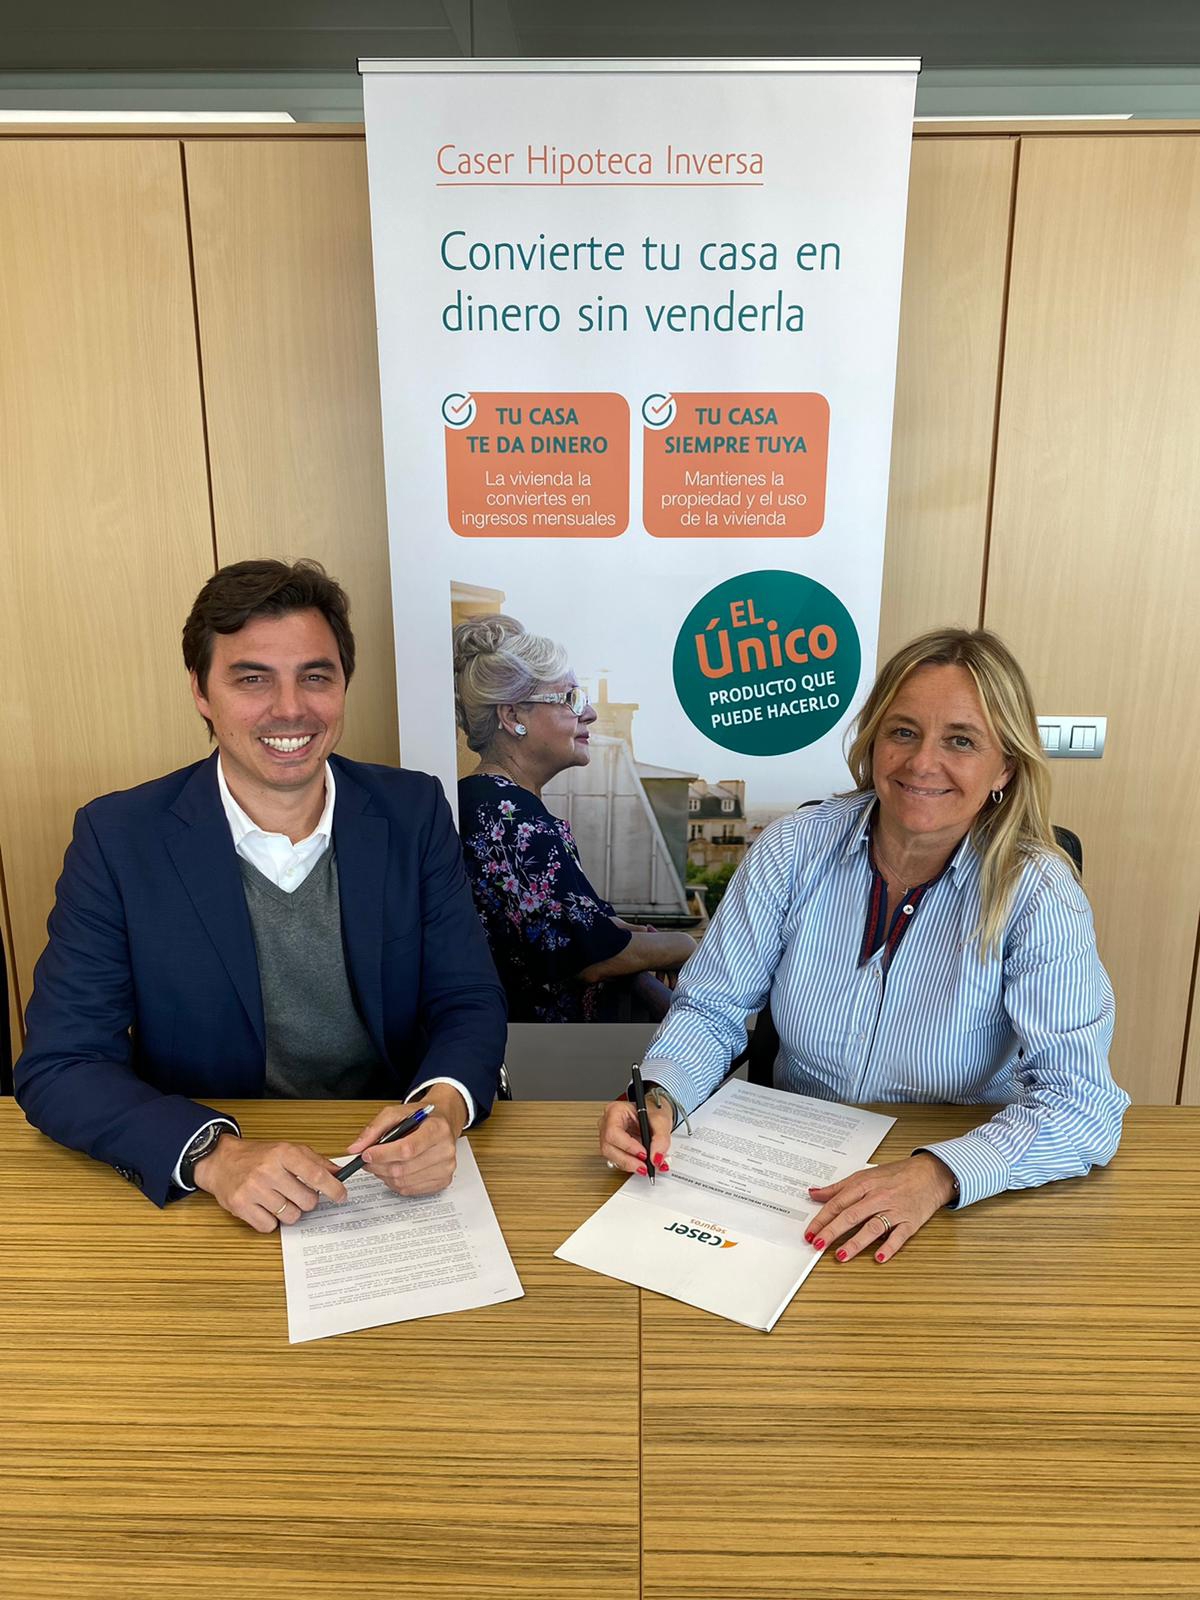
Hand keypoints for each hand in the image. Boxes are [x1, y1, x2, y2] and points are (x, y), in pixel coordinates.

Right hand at [193, 1134, 346, 1233]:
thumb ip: (315, 1161)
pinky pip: (270, 1226)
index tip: (341, 1196)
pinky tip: (265, 1207)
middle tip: (297, 1194)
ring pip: (290, 1216)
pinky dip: (271, 1221)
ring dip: (289, 1212)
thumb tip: (338, 1174)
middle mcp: (268, 1171)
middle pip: (307, 1201)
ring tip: (279, 1199)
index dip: (333, 1189)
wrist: (221, 1161)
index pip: (316, 1175)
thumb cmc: (257, 1156)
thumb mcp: (288, 1150)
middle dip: (307, 1201)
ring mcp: (253, 1189)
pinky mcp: (241, 1206)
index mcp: (283, 1153)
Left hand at [344, 1084, 466, 1196]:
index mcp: (437, 1128)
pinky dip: (395, 1184)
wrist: (442, 1123)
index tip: (366, 1154)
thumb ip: (374, 1128)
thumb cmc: (421, 1118)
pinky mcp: (443, 1181)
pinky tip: (394, 1171)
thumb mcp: (397, 1112)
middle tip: (369, 1160)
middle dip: (378, 1166)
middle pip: (403, 1169)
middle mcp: (445, 1149)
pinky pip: (410, 1190)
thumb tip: (356, 1148)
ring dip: (385, 1176)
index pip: (407, 1149)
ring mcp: (446, 1168)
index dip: (383, 1154)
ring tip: (382, 1164)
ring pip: (403, 1182)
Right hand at [598, 1094, 672, 1175]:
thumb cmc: (653, 1110)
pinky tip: (643, 1166)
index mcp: (615, 1111)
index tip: (644, 1154)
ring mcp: (608, 1137)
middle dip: (628, 1161)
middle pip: (609, 1148)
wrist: (655, 1113)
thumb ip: (660, 1139)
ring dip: (630, 1165)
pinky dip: (632, 1166)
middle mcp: (607, 1124)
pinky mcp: (614, 1148)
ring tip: (647, 1167)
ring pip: (612, 1157)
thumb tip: (656, 1158)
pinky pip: (618, 1161)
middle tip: (646, 1167)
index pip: (613, 1132)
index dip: (627, 1146)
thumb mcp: (661, 1120)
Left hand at [805, 1153, 956, 1263]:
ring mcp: (894, 1210)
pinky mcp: (910, 1222)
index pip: (837, 1204)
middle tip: (818, 1245)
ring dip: (856, 1242)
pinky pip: (899, 1236)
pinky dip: (889, 1247)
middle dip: (832, 1231)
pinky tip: (879, 1257)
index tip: (810, 1233)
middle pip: (851, 1215)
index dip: (821, 1219)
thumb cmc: (895, 1175)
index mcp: (864, 1185)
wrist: (929, 1174)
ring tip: (841, 1255)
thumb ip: (838, 1188)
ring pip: (872, 1227)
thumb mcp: (864, 1176)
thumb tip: (813, 1193)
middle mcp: (877, 1197)